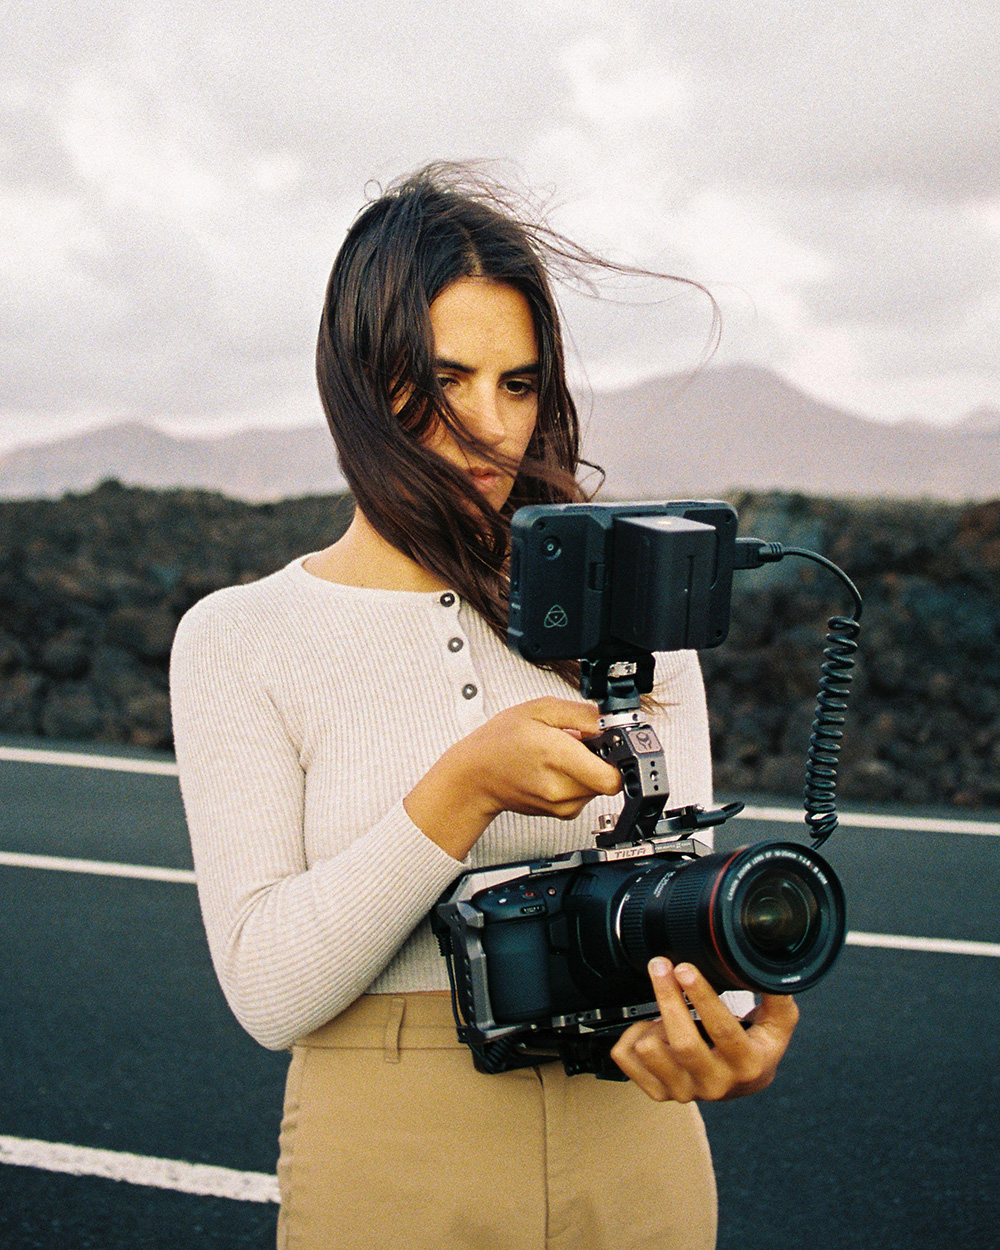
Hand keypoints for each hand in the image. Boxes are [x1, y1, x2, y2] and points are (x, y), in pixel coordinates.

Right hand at [404, 697, 621, 858]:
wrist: (475, 776)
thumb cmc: (500, 741)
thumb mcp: (540, 708)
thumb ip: (582, 713)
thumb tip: (609, 721)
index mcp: (557, 758)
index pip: (613, 776)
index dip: (618, 756)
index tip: (608, 742)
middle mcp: (562, 789)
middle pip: (610, 780)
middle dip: (602, 759)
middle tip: (581, 743)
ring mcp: (561, 805)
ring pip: (599, 788)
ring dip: (590, 770)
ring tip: (563, 755)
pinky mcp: (561, 813)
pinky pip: (585, 796)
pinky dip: (579, 781)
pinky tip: (557, 768)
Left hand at [610, 958, 798, 1101]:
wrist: (742, 1083)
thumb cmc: (757, 1046)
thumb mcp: (778, 1023)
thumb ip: (776, 995)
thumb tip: (764, 963)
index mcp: (747, 1065)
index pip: (722, 1030)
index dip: (701, 996)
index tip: (685, 968)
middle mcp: (715, 1084)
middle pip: (683, 1042)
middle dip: (668, 996)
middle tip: (661, 965)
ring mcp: (685, 1091)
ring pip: (649, 1050)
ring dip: (653, 1021)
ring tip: (665, 1013)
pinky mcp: (659, 1093)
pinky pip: (626, 1058)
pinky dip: (632, 1035)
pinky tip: (651, 1030)